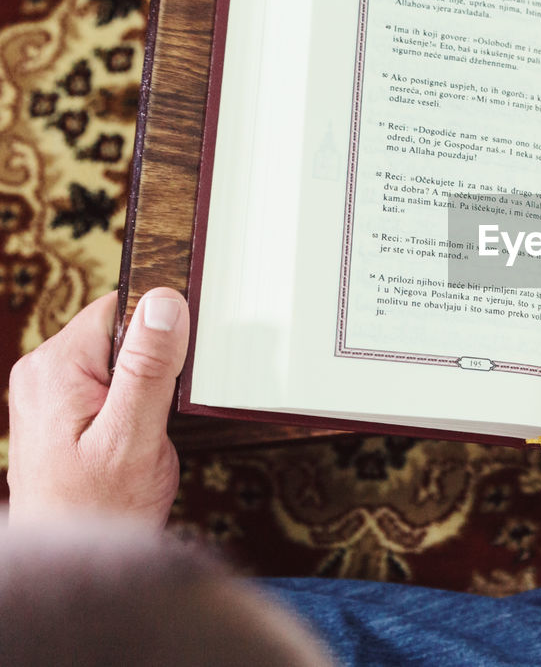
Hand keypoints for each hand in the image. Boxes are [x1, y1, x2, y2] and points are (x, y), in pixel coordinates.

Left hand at [7, 288, 188, 528]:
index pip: (119, 307)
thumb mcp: (135, 435)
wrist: (75, 557)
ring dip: (143, 386)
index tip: (174, 367)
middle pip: (119, 330)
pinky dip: (131, 401)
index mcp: (56, 367)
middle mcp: (44, 371)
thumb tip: (163, 304)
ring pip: (116, 356)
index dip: (158, 330)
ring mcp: (49, 390)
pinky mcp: (60, 407)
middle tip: (156, 411)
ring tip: (142, 428)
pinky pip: (108, 379)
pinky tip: (132, 434)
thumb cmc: (100, 507)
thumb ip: (149, 368)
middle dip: (152, 364)